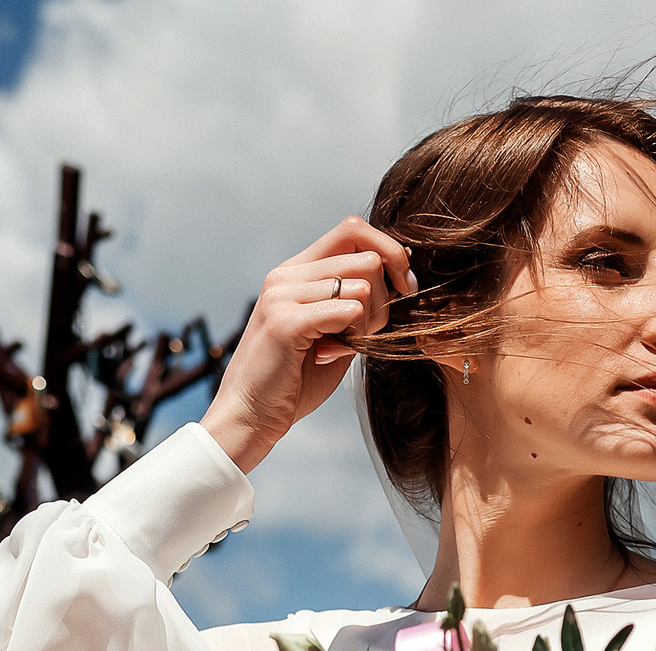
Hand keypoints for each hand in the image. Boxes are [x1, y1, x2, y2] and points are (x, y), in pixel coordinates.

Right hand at [200, 216, 414, 472]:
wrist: (250, 416)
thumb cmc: (294, 380)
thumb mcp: (330, 331)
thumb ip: (353, 302)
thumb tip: (397, 277)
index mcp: (296, 271)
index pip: (353, 229)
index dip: (390, 252)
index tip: (404, 288)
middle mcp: (287, 274)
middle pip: (368, 258)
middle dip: (384, 301)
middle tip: (364, 335)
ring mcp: (283, 295)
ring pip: (363, 287)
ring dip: (367, 325)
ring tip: (339, 348)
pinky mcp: (286, 322)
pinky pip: (349, 311)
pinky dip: (353, 338)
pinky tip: (328, 354)